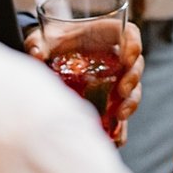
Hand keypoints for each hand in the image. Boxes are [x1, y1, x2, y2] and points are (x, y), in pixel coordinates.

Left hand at [25, 20, 143, 147]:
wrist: (49, 59)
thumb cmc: (51, 42)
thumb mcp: (42, 39)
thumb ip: (38, 43)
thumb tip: (37, 54)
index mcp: (106, 34)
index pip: (129, 34)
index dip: (133, 44)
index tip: (128, 57)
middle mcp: (116, 57)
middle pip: (136, 65)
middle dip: (133, 79)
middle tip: (122, 90)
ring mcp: (115, 79)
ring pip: (133, 90)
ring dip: (131, 103)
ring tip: (120, 116)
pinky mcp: (109, 99)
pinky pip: (120, 112)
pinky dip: (120, 127)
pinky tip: (116, 138)